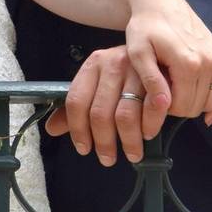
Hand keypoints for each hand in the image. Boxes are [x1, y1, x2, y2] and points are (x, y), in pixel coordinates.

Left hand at [46, 46, 148, 164]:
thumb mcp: (98, 85)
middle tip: (107, 159)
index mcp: (92, 65)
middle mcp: (112, 64)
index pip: (76, 102)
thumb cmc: (125, 74)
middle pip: (100, 113)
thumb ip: (77, 107)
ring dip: (128, 141)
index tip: (84, 148)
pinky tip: (147, 135)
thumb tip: (52, 129)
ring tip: (132, 154)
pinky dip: (149, 127)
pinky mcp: (159, 76)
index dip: (78, 130)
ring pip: (125, 116)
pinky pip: (151, 110)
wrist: (160, 51)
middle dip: (104, 142)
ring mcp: (136, 69)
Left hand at [124, 0, 211, 133]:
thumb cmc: (145, 29)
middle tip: (164, 95)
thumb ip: (151, 80)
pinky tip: (208, 113)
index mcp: (188, 63)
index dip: (166, 109)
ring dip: (197, 105)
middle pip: (198, 106)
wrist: (161, 4)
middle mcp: (210, 61)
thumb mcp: (138, 53)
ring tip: (178, 94)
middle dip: (180, 108)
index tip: (155, 97)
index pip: (182, 106)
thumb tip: (164, 105)